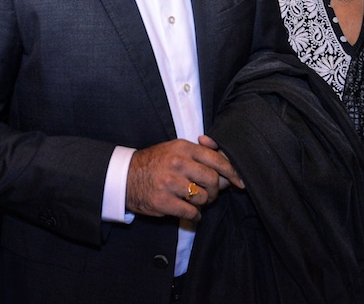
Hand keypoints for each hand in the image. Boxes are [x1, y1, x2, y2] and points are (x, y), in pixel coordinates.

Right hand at [125, 138, 243, 220]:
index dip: (231, 172)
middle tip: (209, 193)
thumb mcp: (174, 150)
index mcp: (182, 147)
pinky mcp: (163, 201)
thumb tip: (227, 168)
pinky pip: (191, 212)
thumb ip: (199, 154)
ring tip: (192, 200)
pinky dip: (194, 215)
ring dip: (202, 203)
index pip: (215, 159)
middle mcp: (177, 163)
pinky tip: (188, 211)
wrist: (124, 177)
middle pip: (212, 180)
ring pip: (203, 197)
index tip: (239, 181)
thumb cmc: (154, 163)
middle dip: (215, 190)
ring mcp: (169, 182)